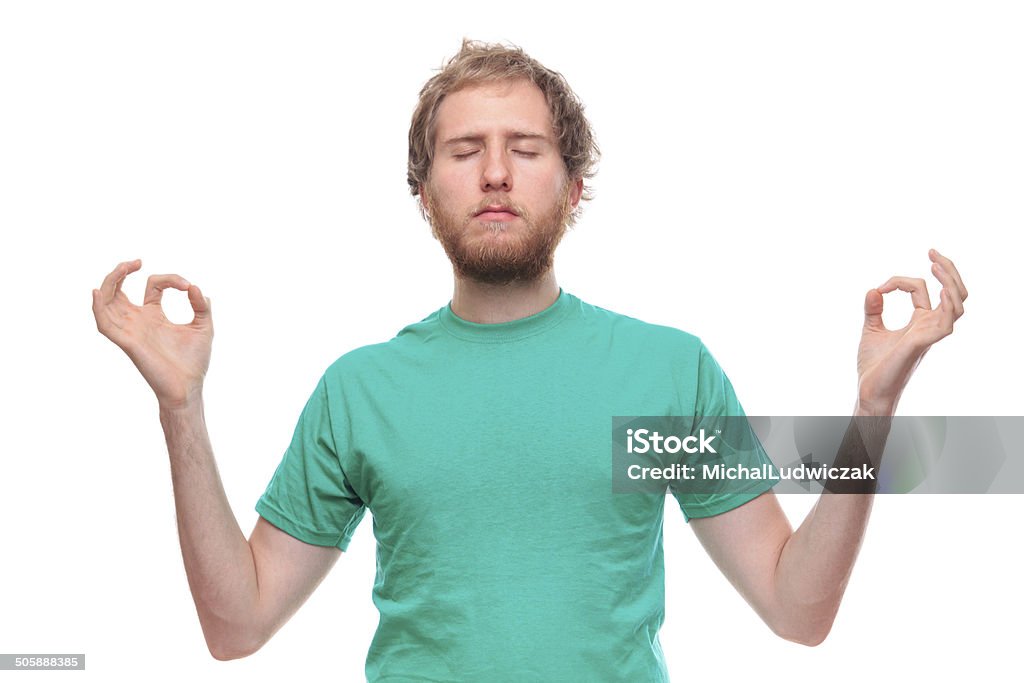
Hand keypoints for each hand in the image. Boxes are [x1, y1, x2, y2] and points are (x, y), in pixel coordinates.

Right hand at [92, 259, 212, 408]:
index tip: (187, 286)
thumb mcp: (203, 327)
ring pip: (107, 301)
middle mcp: (138, 320)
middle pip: (118, 290)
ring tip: (125, 267)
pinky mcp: (127, 342)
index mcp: (154, 315)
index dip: (169, 279)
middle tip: (136, 261)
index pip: (153, 285)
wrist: (189, 388)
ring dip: (111, 282)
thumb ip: (201, 306)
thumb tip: (194, 286)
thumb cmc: (193, 362)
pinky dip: (98, 308)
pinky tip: (98, 292)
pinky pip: (104, 324)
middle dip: (121, 271)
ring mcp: (130, 330)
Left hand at [856, 249, 966, 413]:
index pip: (921, 290)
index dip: (901, 281)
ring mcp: (929, 335)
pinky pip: (945, 323)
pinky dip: (946, 305)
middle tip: (933, 252)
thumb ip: (874, 310)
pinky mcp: (920, 344)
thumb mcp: (871, 330)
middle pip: (954, 293)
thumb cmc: (874, 366)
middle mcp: (929, 327)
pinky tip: (939, 291)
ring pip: (957, 305)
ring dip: (950, 282)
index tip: (880, 288)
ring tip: (937, 264)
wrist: (869, 390)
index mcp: (920, 322)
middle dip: (948, 270)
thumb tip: (874, 289)